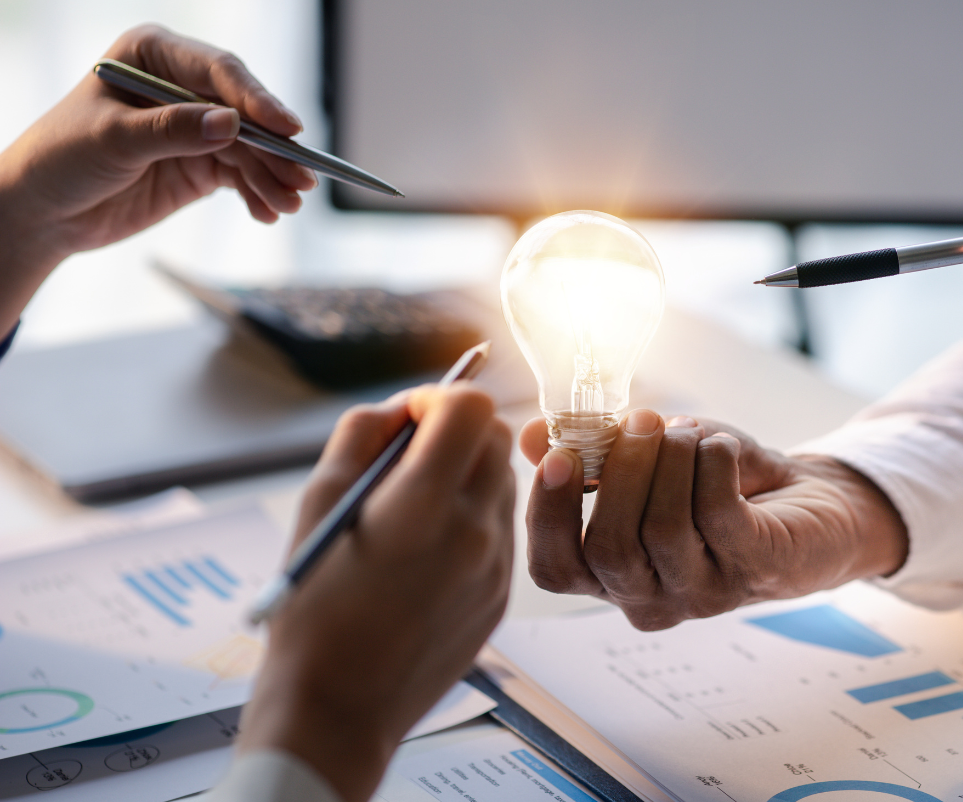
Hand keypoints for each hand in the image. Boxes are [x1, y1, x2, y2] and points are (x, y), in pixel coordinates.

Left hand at [0, 24, 316, 332]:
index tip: (288, 129)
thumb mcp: (113, 139)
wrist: (44, 212)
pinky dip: (258, 195)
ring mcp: (194, 127)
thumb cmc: (61, 158)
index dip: (257, 99)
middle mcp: (181, 87)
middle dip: (274, 149)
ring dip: (272, 178)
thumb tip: (231, 124)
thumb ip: (172, 130)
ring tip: (288, 205)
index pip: (219, 71)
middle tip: (301, 178)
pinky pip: (242, 177)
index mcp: (154, 55)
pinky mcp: (201, 165)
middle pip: (245, 112)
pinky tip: (267, 212)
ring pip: (250, 149)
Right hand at [239, 385, 514, 801]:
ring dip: (467, 473)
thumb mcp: (318, 505)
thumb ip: (362, 436)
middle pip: (498, 438)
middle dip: (456, 430)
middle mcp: (474, 532)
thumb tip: (401, 407)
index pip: (472, 408)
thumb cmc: (313, 609)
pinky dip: (474, 517)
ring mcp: (495, 566)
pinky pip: (502, 530)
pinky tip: (430, 548)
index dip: (438, 397)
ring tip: (415, 506)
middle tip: (411, 454)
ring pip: (504, 482)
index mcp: (423, 505)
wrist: (337, 709)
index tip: (409, 418)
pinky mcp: (502, 595)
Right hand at [519, 411, 905, 630]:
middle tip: (641, 423)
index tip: (560, 456)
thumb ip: (588, 453)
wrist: (809, 505)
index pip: (555, 570)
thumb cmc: (717, 484)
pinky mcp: (755, 569)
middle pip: (607, 549)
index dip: (547, 516)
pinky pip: (717, 512)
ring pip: (662, 529)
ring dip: (670, 460)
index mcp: (611, 576)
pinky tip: (719, 446)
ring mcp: (704, 592)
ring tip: (686, 432)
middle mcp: (651, 597)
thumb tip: (533, 437)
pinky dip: (711, 463)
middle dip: (619, 472)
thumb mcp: (646, 461)